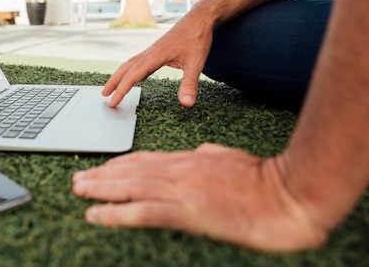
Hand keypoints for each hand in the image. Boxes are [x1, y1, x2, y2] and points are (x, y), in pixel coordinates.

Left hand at [72, 143, 327, 251]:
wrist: (291, 193)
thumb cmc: (268, 180)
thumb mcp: (233, 158)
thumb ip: (212, 155)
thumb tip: (201, 152)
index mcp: (190, 160)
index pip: (145, 159)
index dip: (120, 165)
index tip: (101, 168)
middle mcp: (180, 170)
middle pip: (131, 170)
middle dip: (101, 174)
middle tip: (77, 177)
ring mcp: (182, 188)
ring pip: (130, 186)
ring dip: (99, 189)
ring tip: (78, 190)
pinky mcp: (188, 209)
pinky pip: (142, 211)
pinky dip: (115, 213)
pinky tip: (96, 215)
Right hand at [102, 14, 212, 107]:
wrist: (200, 19)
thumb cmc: (197, 38)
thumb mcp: (196, 64)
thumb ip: (190, 85)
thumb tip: (187, 104)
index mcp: (154, 56)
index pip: (132, 76)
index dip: (121, 90)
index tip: (112, 102)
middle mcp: (149, 53)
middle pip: (125, 68)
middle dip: (113, 82)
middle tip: (103, 95)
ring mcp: (152, 51)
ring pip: (130, 64)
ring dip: (120, 75)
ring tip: (113, 87)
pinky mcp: (157, 50)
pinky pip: (139, 62)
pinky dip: (131, 71)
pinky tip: (134, 76)